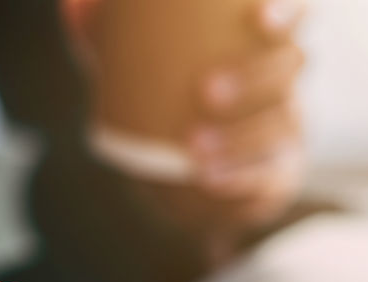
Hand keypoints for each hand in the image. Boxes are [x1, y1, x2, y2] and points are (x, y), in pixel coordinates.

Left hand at [65, 0, 305, 257]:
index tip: (260, 21)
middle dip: (254, 78)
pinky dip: (239, 178)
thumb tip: (73, 7)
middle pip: (290, 68)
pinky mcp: (280, 173)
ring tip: (194, 147)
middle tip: (206, 91)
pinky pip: (268, 176)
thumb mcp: (141, 56)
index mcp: (262, 39)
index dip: (285, 12)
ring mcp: (288, 127)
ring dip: (241, 137)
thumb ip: (114, 31)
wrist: (190, 161)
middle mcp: (285, 79)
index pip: (293, 11)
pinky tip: (206, 180)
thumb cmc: (168, 88)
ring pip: (281, 127)